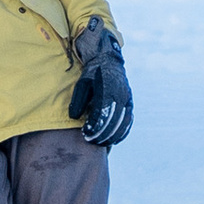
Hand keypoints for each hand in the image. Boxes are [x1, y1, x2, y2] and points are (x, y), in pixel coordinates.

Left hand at [68, 18, 132, 148]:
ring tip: (99, 142)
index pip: (102, 112)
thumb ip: (78, 100)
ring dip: (111, 136)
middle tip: (89, 140)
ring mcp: (128, 99)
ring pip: (122, 123)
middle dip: (101, 133)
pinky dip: (121, 133)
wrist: (109, 61)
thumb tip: (74, 117)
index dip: (94, 125)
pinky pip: (128, 122)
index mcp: (108, 88)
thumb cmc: (93, 74)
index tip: (85, 133)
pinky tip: (112, 140)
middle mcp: (121, 94)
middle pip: (113, 120)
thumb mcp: (82, 83)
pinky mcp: (130, 104)